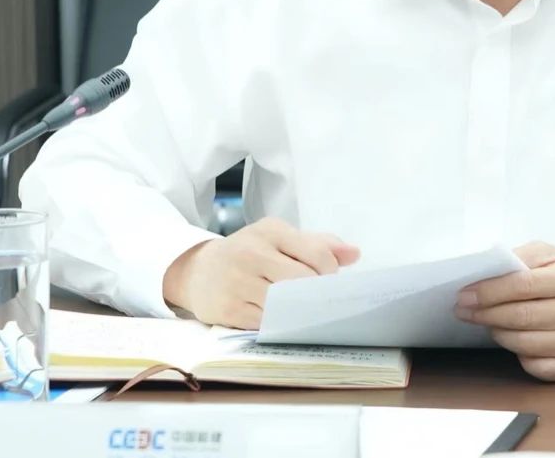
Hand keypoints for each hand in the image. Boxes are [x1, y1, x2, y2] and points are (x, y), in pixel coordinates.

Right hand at [162, 217, 358, 328]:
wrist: (198, 270)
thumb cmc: (250, 253)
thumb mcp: (280, 239)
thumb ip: (319, 245)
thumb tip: (355, 254)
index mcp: (271, 231)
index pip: (317, 254)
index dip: (331, 273)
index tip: (329, 282)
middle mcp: (252, 253)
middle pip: (302, 281)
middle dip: (317, 294)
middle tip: (320, 301)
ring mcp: (238, 283)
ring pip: (285, 305)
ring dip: (299, 312)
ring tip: (303, 311)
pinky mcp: (227, 309)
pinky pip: (266, 323)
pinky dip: (278, 324)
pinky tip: (281, 320)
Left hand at [453, 241, 554, 381]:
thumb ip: (525, 257)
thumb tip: (490, 269)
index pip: (523, 286)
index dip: (489, 291)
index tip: (465, 294)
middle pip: (523, 317)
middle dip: (486, 314)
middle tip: (465, 310)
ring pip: (528, 345)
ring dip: (499, 334)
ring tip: (489, 323)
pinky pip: (541, 367)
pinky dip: (521, 356)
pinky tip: (517, 342)